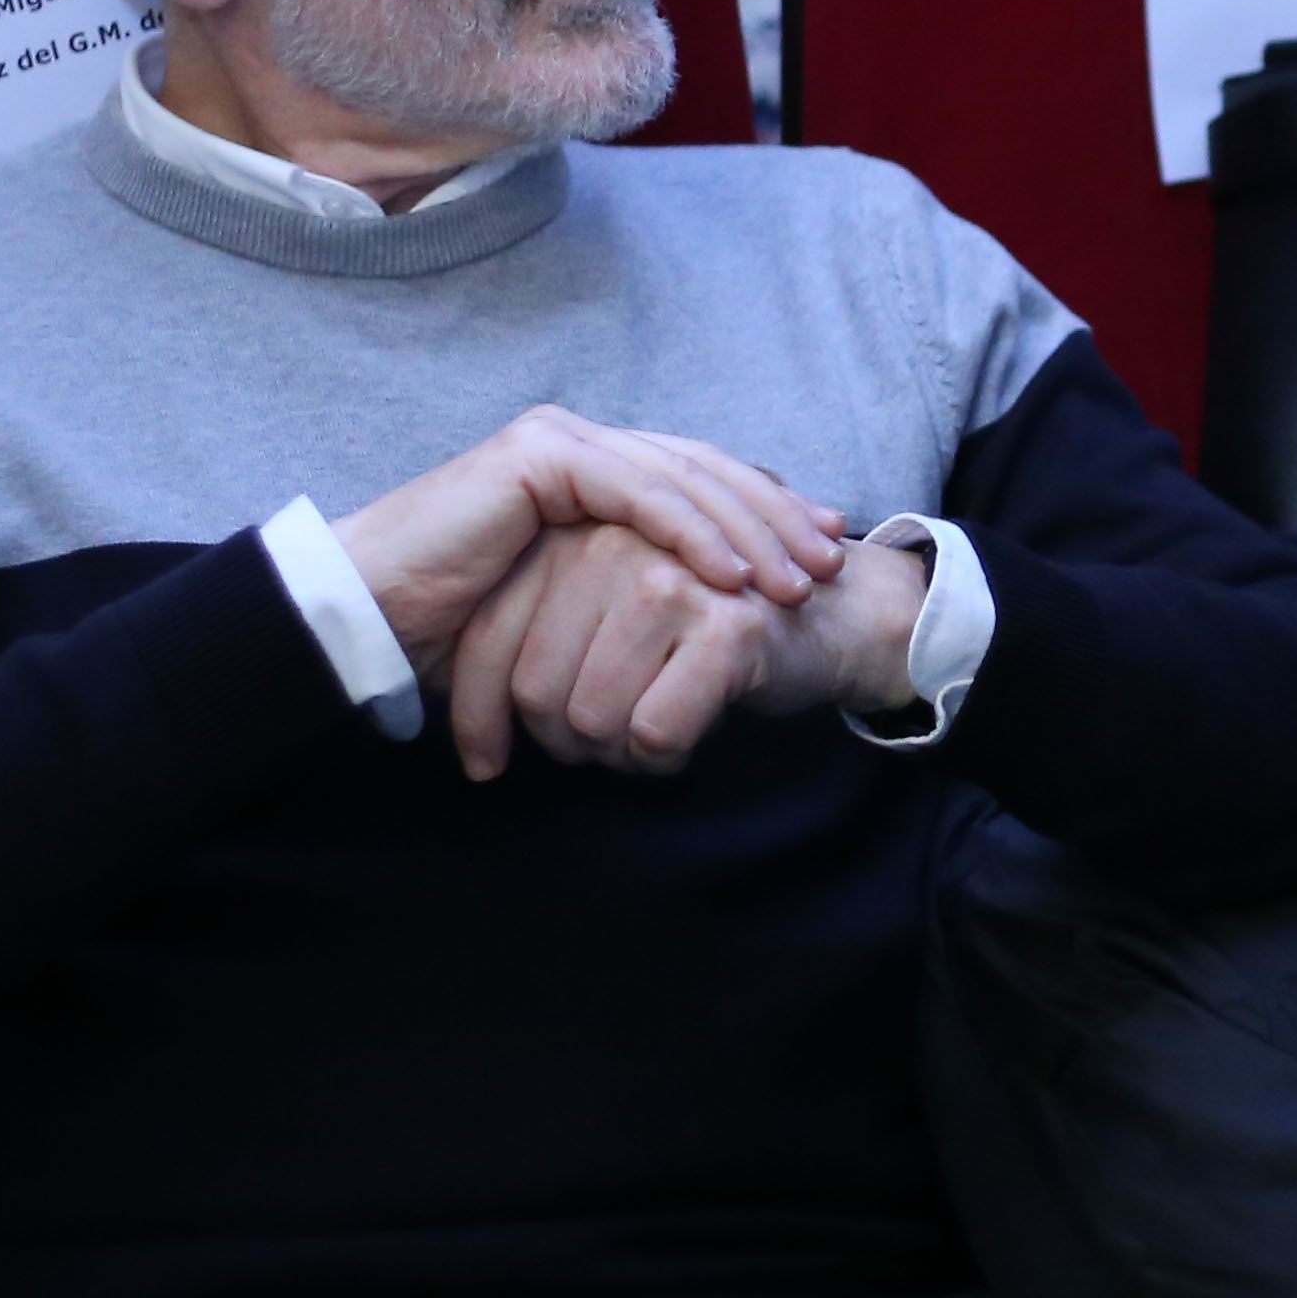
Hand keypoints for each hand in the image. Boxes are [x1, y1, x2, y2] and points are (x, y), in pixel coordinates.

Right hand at [330, 407, 837, 670]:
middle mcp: (580, 445)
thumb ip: (637, 588)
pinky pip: (638, 493)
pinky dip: (694, 532)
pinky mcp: (539, 455)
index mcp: (592, 471)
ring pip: (682, 478)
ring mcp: (559, 442)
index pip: (699, 481)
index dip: (767, 511)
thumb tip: (720, 608)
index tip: (825, 550)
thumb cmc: (463, 629)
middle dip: (776, 516)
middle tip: (832, 561)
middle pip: (704, 471)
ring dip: (750, 529)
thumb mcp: (579, 610)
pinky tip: (736, 574)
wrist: (374, 617)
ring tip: (797, 579)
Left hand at [445, 516, 929, 778]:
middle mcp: (615, 545)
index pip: (491, 638)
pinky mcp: (725, 628)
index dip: (477, 716)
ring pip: (591, 718)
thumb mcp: (614, 602)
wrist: (838, 613)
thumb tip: (458, 697)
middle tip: (599, 750)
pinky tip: (682, 744)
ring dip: (615, 757)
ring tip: (646, 741)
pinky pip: (653, 732)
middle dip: (560, 744)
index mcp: (576, 533)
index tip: (484, 764)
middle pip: (535, 688)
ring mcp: (671, 581)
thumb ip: (546, 621)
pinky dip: (663, 759)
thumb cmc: (710, 623)